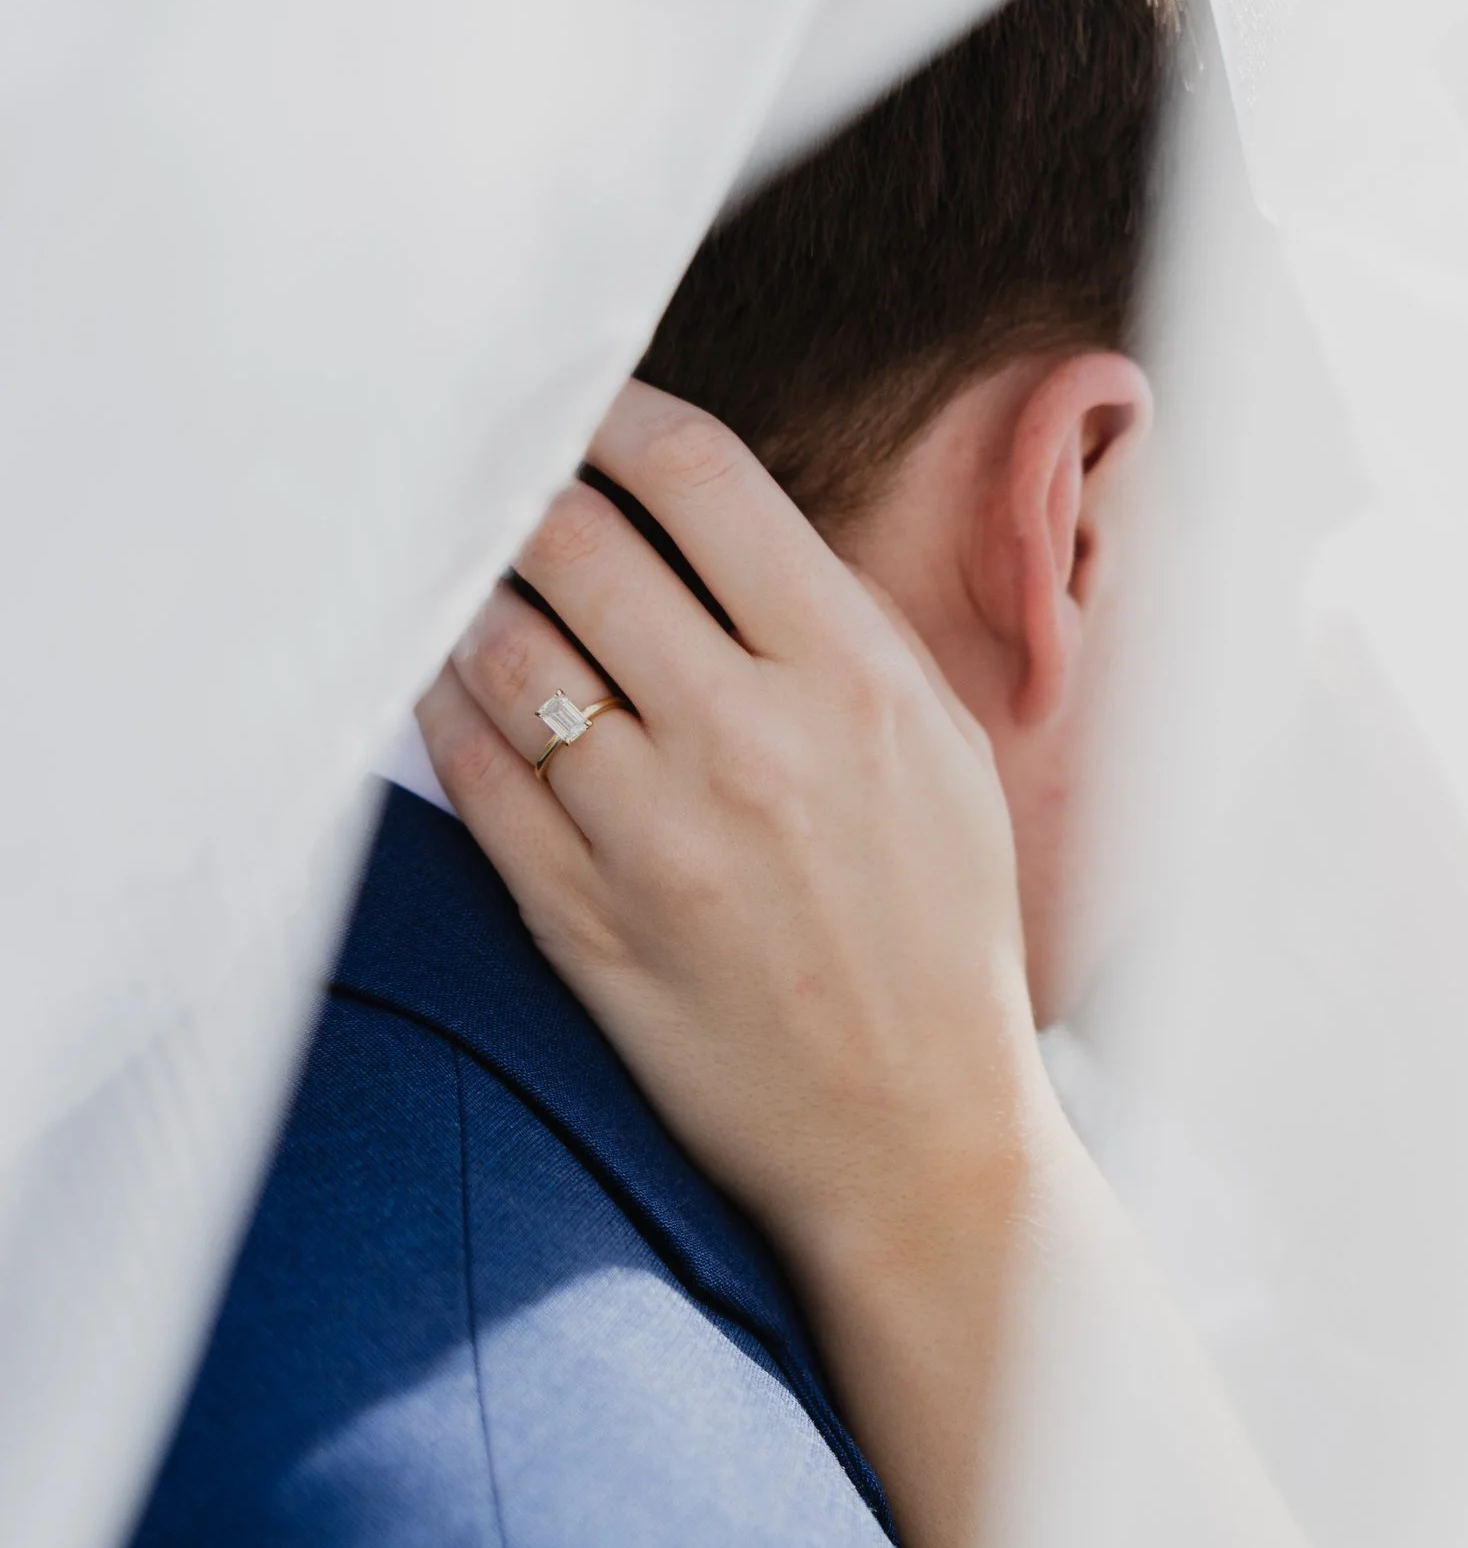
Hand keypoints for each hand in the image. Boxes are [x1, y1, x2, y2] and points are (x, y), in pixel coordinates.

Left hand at [418, 383, 1075, 1547]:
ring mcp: (654, 833)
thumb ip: (833, 629)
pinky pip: (472, 771)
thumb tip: (710, 519)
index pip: (702, 480)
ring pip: (504, 647)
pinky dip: (448, 709)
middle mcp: (751, 740)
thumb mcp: (939, 750)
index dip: (618, 417)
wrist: (916, 1136)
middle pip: (579, 542)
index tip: (584, 411)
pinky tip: (454, 688)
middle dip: (529, 493)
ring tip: (481, 587)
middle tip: (505, 483)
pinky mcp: (581, 917)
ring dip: (479, 597)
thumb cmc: (937, 932)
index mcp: (856, 679)